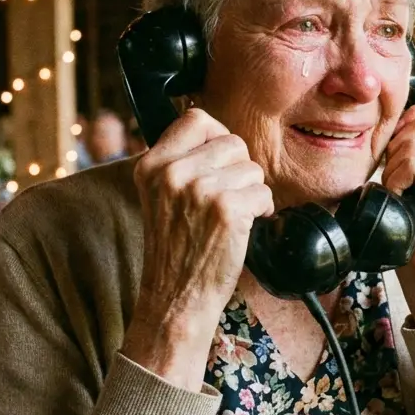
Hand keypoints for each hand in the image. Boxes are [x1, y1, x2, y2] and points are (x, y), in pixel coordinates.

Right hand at [122, 109, 273, 389]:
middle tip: (225, 199)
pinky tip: (244, 226)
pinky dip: (262, 210)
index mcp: (151, 164)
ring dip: (251, 191)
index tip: (219, 162)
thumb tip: (215, 130)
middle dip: (239, 169)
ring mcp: (199, 190)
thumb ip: (180, 161)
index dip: (217, 137)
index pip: (196, 117)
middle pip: (232, 142)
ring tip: (231, 216)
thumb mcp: (161, 195)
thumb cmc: (176, 248)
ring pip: (252, 168)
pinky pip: (263, 192)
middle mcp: (172, 173)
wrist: (175, 297)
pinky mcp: (226, 209)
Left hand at [382, 103, 414, 324]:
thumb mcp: (407, 181)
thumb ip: (407, 152)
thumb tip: (385, 124)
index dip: (409, 121)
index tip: (393, 152)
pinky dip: (398, 178)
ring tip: (396, 190)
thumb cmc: (411, 230)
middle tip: (393, 178)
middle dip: (396, 145)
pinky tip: (398, 197)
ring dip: (394, 165)